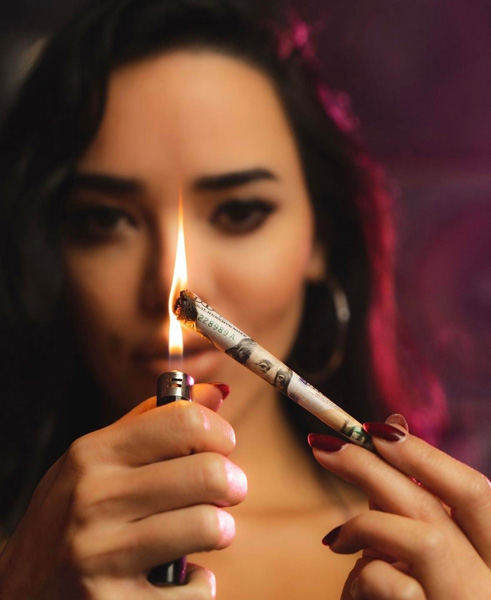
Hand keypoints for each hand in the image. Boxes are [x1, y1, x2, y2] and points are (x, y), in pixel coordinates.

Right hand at [0, 383, 245, 598]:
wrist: (19, 594)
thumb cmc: (68, 519)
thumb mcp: (95, 462)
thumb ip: (152, 423)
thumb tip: (215, 393)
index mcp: (92, 454)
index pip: (183, 421)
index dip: (219, 432)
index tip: (223, 445)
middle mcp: (93, 499)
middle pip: (208, 471)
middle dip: (232, 482)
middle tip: (227, 491)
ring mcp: (100, 556)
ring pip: (209, 525)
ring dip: (221, 530)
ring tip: (207, 532)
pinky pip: (196, 588)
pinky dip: (198, 584)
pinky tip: (176, 579)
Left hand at [308, 416, 490, 599]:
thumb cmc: (428, 597)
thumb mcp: (430, 556)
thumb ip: (417, 499)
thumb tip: (394, 425)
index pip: (476, 490)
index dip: (425, 455)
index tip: (376, 428)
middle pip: (438, 504)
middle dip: (373, 465)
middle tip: (322, 445)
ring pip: (420, 536)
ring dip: (365, 526)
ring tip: (334, 540)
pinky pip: (392, 582)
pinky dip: (362, 575)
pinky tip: (351, 592)